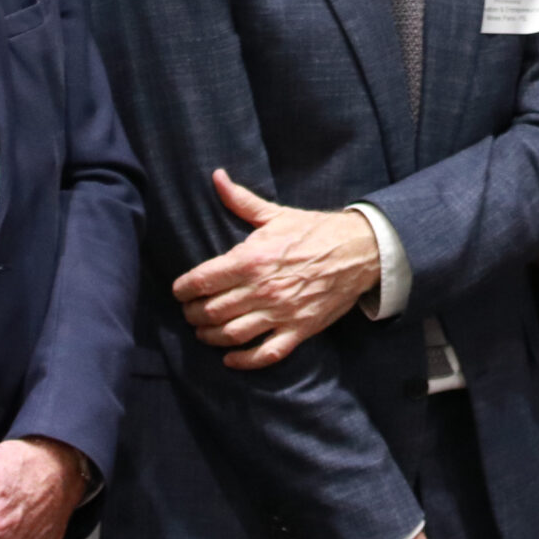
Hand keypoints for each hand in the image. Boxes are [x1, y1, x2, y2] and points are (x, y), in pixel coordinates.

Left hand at [175, 169, 381, 367]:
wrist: (359, 249)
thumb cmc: (315, 231)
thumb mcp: (276, 214)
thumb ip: (240, 200)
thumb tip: (216, 177)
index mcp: (252, 259)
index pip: (201, 281)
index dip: (183, 289)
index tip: (179, 291)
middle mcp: (262, 289)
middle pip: (211, 311)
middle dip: (193, 315)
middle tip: (191, 312)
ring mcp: (281, 312)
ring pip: (232, 335)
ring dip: (211, 337)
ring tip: (205, 332)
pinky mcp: (299, 329)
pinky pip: (265, 354)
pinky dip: (244, 361)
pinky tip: (231, 358)